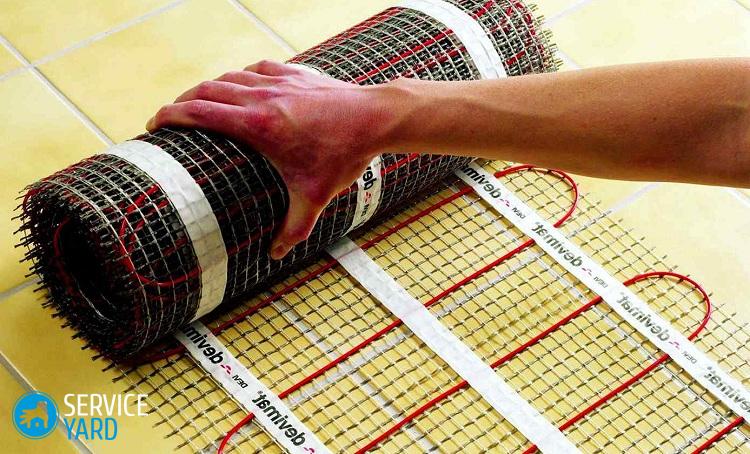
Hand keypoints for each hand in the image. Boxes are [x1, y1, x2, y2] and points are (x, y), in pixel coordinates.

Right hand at [147, 60, 400, 258]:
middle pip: (207, 91)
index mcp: (257, 125)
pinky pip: (256, 69)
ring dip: (208, 88)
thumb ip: (293, 228)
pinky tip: (239, 84)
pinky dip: (240, 77)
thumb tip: (275, 255)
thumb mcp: (315, 197)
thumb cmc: (344, 156)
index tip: (154, 122)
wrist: (374, 118)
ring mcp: (278, 81)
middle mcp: (262, 97)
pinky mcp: (295, 73)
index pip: (200, 112)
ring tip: (197, 101)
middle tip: (169, 117)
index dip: (171, 115)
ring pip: (229, 77)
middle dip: (182, 102)